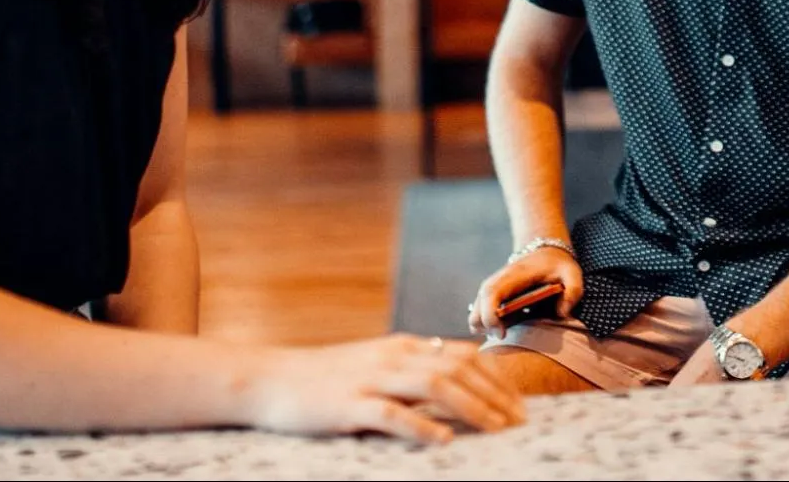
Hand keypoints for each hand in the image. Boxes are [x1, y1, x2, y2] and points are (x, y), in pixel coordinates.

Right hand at [244, 335, 523, 441]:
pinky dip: (421, 426)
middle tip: (518, 422)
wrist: (268, 379)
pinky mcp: (348, 405)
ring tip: (496, 430)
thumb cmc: (326, 377)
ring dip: (472, 407)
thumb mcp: (376, 364)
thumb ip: (412, 369)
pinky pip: (391, 414)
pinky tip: (443, 441)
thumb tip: (456, 382)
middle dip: (495, 395)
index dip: (497, 378)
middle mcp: (393, 357)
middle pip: (457, 369)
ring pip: (433, 386)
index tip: (519, 403)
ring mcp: (370, 379)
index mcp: (403, 347)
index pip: (463, 355)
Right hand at [469, 246, 583, 338]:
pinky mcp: (491, 297)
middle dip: (485, 328)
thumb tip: (562, 313)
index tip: (502, 334)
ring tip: (507, 331)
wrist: (545, 252)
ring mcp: (492, 289)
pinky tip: (507, 327)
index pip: (491, 293)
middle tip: (505, 337)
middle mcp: (497, 281)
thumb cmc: (558, 265)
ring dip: (485, 328)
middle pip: (477, 308)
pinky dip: (488, 326)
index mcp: (514, 274)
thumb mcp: (572, 273)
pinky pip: (480, 315)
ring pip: (475, 314)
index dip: (490, 316)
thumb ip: (574, 291)